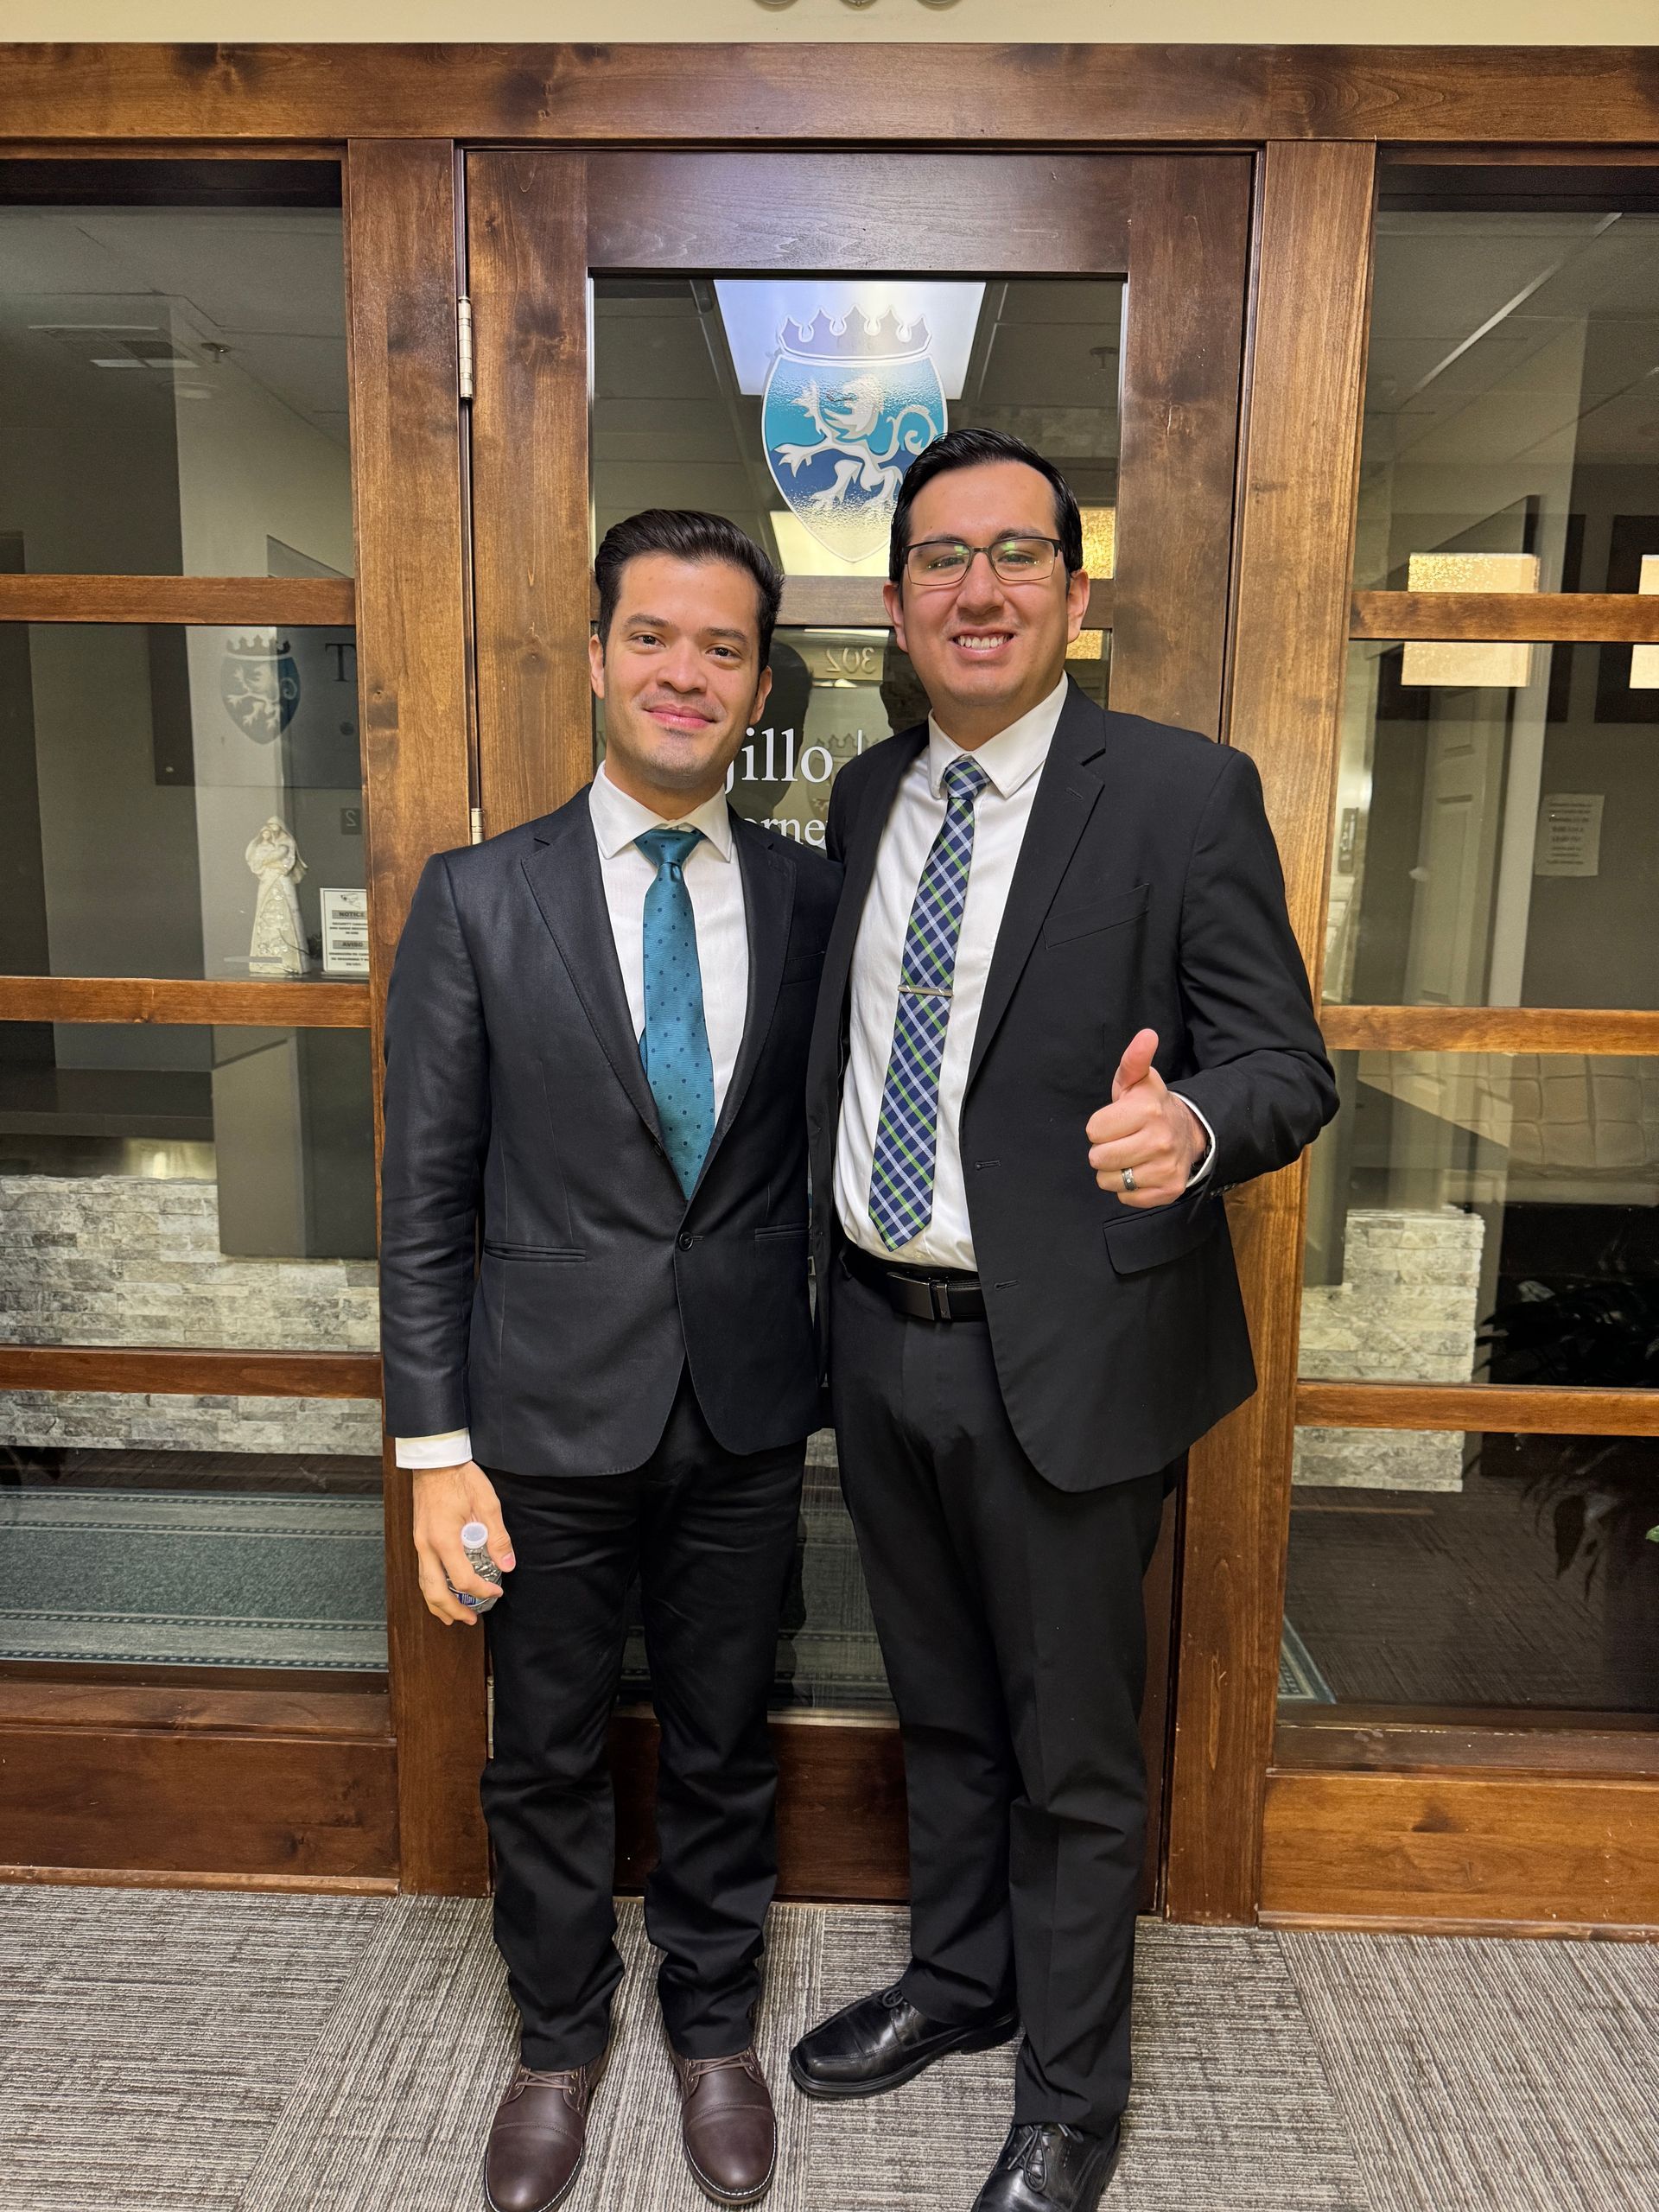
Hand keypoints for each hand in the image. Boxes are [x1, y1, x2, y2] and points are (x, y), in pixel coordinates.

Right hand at [411, 1461, 514, 1626]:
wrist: (435, 1460)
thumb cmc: (460, 1477)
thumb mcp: (487, 1504)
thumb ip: (498, 1538)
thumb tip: (508, 1566)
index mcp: (444, 1539)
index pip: (462, 1579)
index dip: (481, 1591)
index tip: (496, 1592)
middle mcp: (426, 1545)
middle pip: (435, 1591)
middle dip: (453, 1610)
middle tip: (471, 1620)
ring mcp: (419, 1543)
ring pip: (423, 1584)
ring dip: (437, 1604)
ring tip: (451, 1617)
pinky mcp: (419, 1538)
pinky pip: (422, 1571)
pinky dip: (430, 1588)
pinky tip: (440, 1592)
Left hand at [1085, 1028, 1205, 1209]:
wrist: (1187, 1133)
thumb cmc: (1150, 1106)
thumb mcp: (1138, 1081)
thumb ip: (1134, 1059)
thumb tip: (1146, 1035)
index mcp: (1147, 1110)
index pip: (1094, 1130)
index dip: (1100, 1126)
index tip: (1116, 1121)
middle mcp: (1160, 1140)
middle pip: (1098, 1158)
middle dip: (1104, 1149)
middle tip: (1122, 1139)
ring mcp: (1166, 1167)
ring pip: (1109, 1180)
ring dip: (1114, 1170)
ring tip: (1130, 1155)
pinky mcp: (1169, 1190)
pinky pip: (1126, 1197)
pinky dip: (1128, 1188)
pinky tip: (1141, 1170)